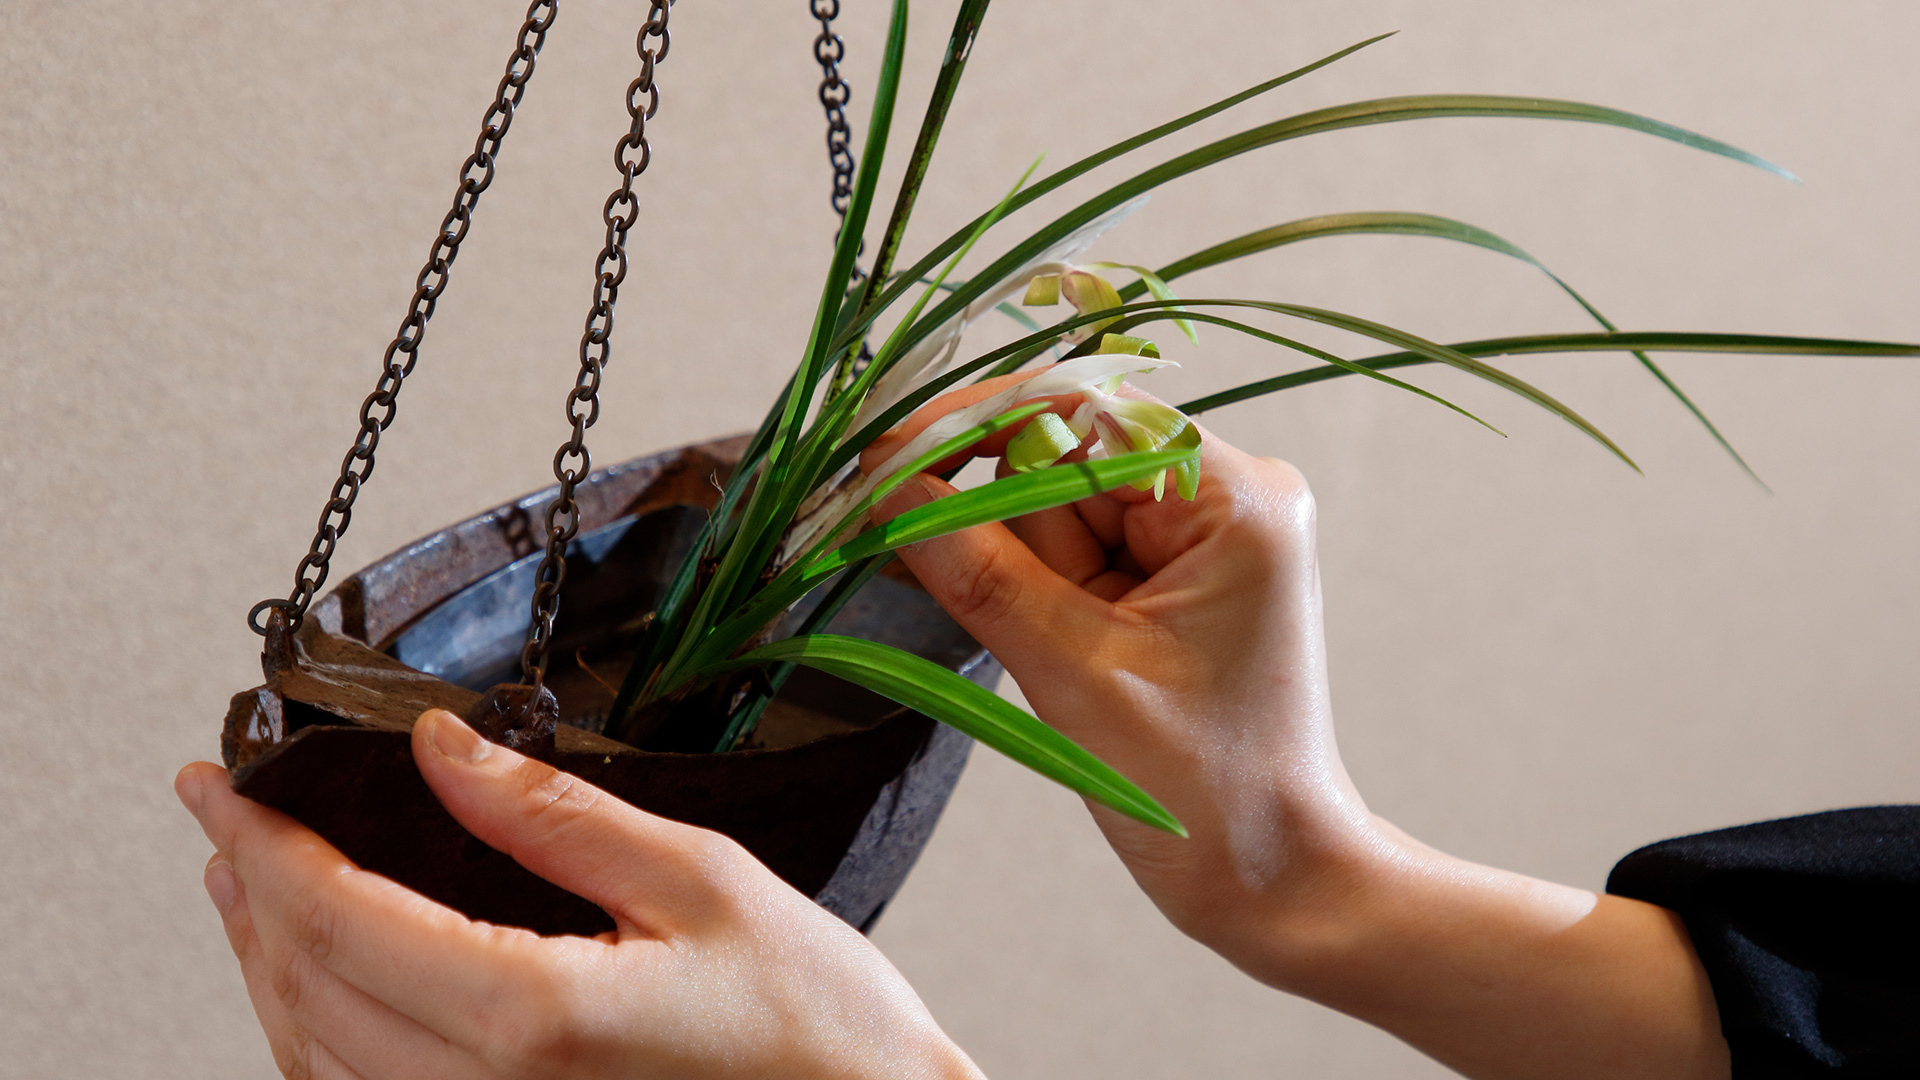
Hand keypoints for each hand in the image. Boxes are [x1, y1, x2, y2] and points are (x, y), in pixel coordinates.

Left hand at [176, 710, 982, 1079]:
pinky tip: (324, 989)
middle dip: (248, 894)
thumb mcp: (703, 880)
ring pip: (317, 1060)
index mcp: (535, 1019)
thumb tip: (446, 750)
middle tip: (225, 820)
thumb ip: (559, 817)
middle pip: (305, 990)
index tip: (217, 782)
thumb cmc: (821, 1027)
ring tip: (252, 890)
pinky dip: (317, 1036)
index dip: (261, 840)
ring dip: (267, 966)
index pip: (339, 916)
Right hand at [864, 374, 1729, 1079]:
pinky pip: (1069, 547)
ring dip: (1018, 575)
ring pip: (1052, 506)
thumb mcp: (1077, 675)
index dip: (973, 425)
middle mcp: (1225, 494)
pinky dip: (1028, 587)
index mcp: (1234, 499)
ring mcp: (1199, 533)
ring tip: (1058, 667)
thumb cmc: (1206, 792)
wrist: (1271, 880)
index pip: (1080, 407)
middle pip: (1060, 454)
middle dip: (1001, 527)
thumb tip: (888, 486)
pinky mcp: (1170, 574)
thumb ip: (980, 570)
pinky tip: (1027, 637)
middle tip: (1002, 619)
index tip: (885, 459)